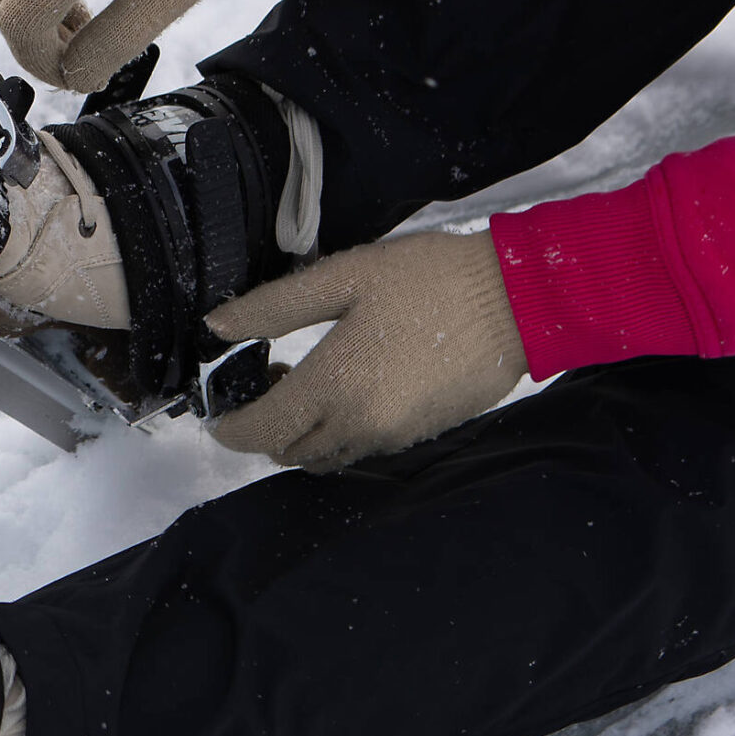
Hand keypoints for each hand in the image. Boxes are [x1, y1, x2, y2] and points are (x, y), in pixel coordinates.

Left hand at [205, 230, 527, 468]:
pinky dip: (338, 433)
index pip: (261, 431)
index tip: (219, 411)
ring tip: (307, 381)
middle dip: (265, 426)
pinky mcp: (419, 434)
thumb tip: (217, 327)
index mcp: (334, 385)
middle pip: (288, 451)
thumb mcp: (343, 277)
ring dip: (301, 434)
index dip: (230, 427)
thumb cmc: (428, 279)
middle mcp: (359, 424)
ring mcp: (392, 435)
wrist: (517, 300)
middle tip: (269, 377)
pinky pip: (361, 450)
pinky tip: (349, 388)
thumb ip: (274, 307)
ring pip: (324, 457)